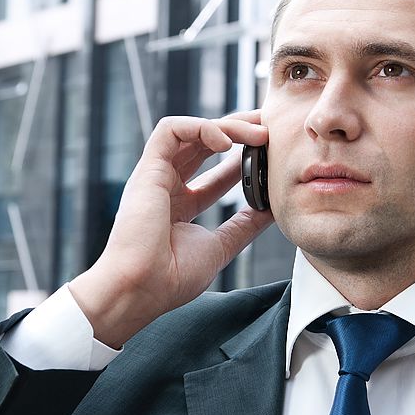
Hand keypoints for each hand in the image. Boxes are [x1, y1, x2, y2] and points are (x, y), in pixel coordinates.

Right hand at [68, 110, 274, 347]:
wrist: (141, 288)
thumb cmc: (171, 277)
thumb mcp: (220, 246)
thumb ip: (244, 225)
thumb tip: (272, 209)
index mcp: (182, 205)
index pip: (217, 174)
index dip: (243, 160)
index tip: (270, 155)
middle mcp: (168, 186)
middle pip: (206, 145)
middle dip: (240, 130)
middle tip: (270, 128)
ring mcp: (156, 176)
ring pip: (192, 132)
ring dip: (227, 126)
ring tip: (257, 135)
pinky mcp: (148, 168)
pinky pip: (170, 130)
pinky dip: (200, 128)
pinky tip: (226, 143)